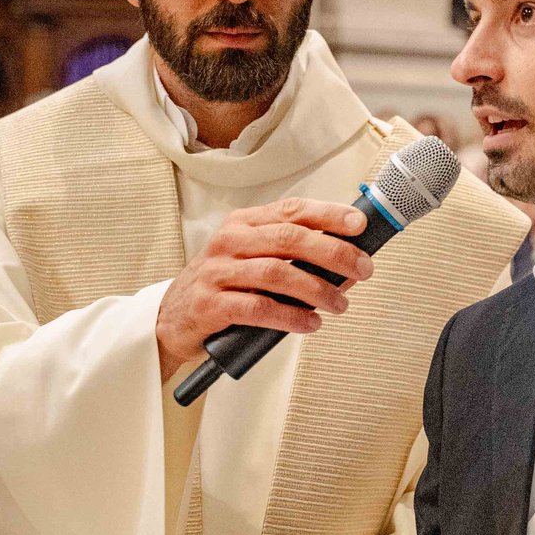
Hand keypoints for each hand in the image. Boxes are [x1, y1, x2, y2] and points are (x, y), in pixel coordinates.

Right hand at [155, 199, 373, 380]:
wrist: (172, 318)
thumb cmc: (223, 286)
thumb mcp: (254, 261)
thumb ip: (295, 259)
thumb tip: (348, 267)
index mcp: (244, 223)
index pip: (292, 210)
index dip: (329, 215)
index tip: (359, 225)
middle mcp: (229, 241)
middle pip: (289, 238)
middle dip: (333, 253)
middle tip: (362, 269)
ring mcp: (217, 272)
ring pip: (276, 272)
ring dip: (317, 289)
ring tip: (339, 304)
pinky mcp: (211, 305)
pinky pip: (258, 308)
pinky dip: (290, 316)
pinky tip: (309, 324)